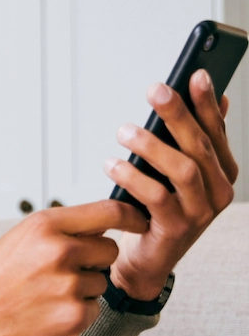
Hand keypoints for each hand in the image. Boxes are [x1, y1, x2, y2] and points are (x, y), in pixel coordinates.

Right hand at [0, 201, 147, 335]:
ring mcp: (68, 286)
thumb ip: (64, 227)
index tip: (140, 219)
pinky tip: (49, 311)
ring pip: (102, 282)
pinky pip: (95, 308)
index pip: (108, 211)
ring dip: (83, 288)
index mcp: (45, 226)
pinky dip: (77, 311)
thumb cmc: (0, 275)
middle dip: (93, 260)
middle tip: (61, 270)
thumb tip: (109, 218)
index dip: (131, 215)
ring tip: (47, 293)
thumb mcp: (24, 236)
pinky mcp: (74, 317)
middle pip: (109, 250)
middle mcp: (59, 252)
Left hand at [105, 70, 238, 299]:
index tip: (195, 74)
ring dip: (152, 145)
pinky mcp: (177, 229)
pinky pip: (156, 197)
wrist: (146, 261)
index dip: (207, 103)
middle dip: (178, 114)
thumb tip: (217, 97)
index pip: (217, 131)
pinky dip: (133, 177)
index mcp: (222, 173)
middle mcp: (218, 192)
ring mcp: (200, 213)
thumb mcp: (176, 173)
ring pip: (183, 169)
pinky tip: (112, 165)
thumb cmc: (158, 211)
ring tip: (124, 131)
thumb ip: (194, 140)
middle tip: (155, 90)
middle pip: (200, 145)